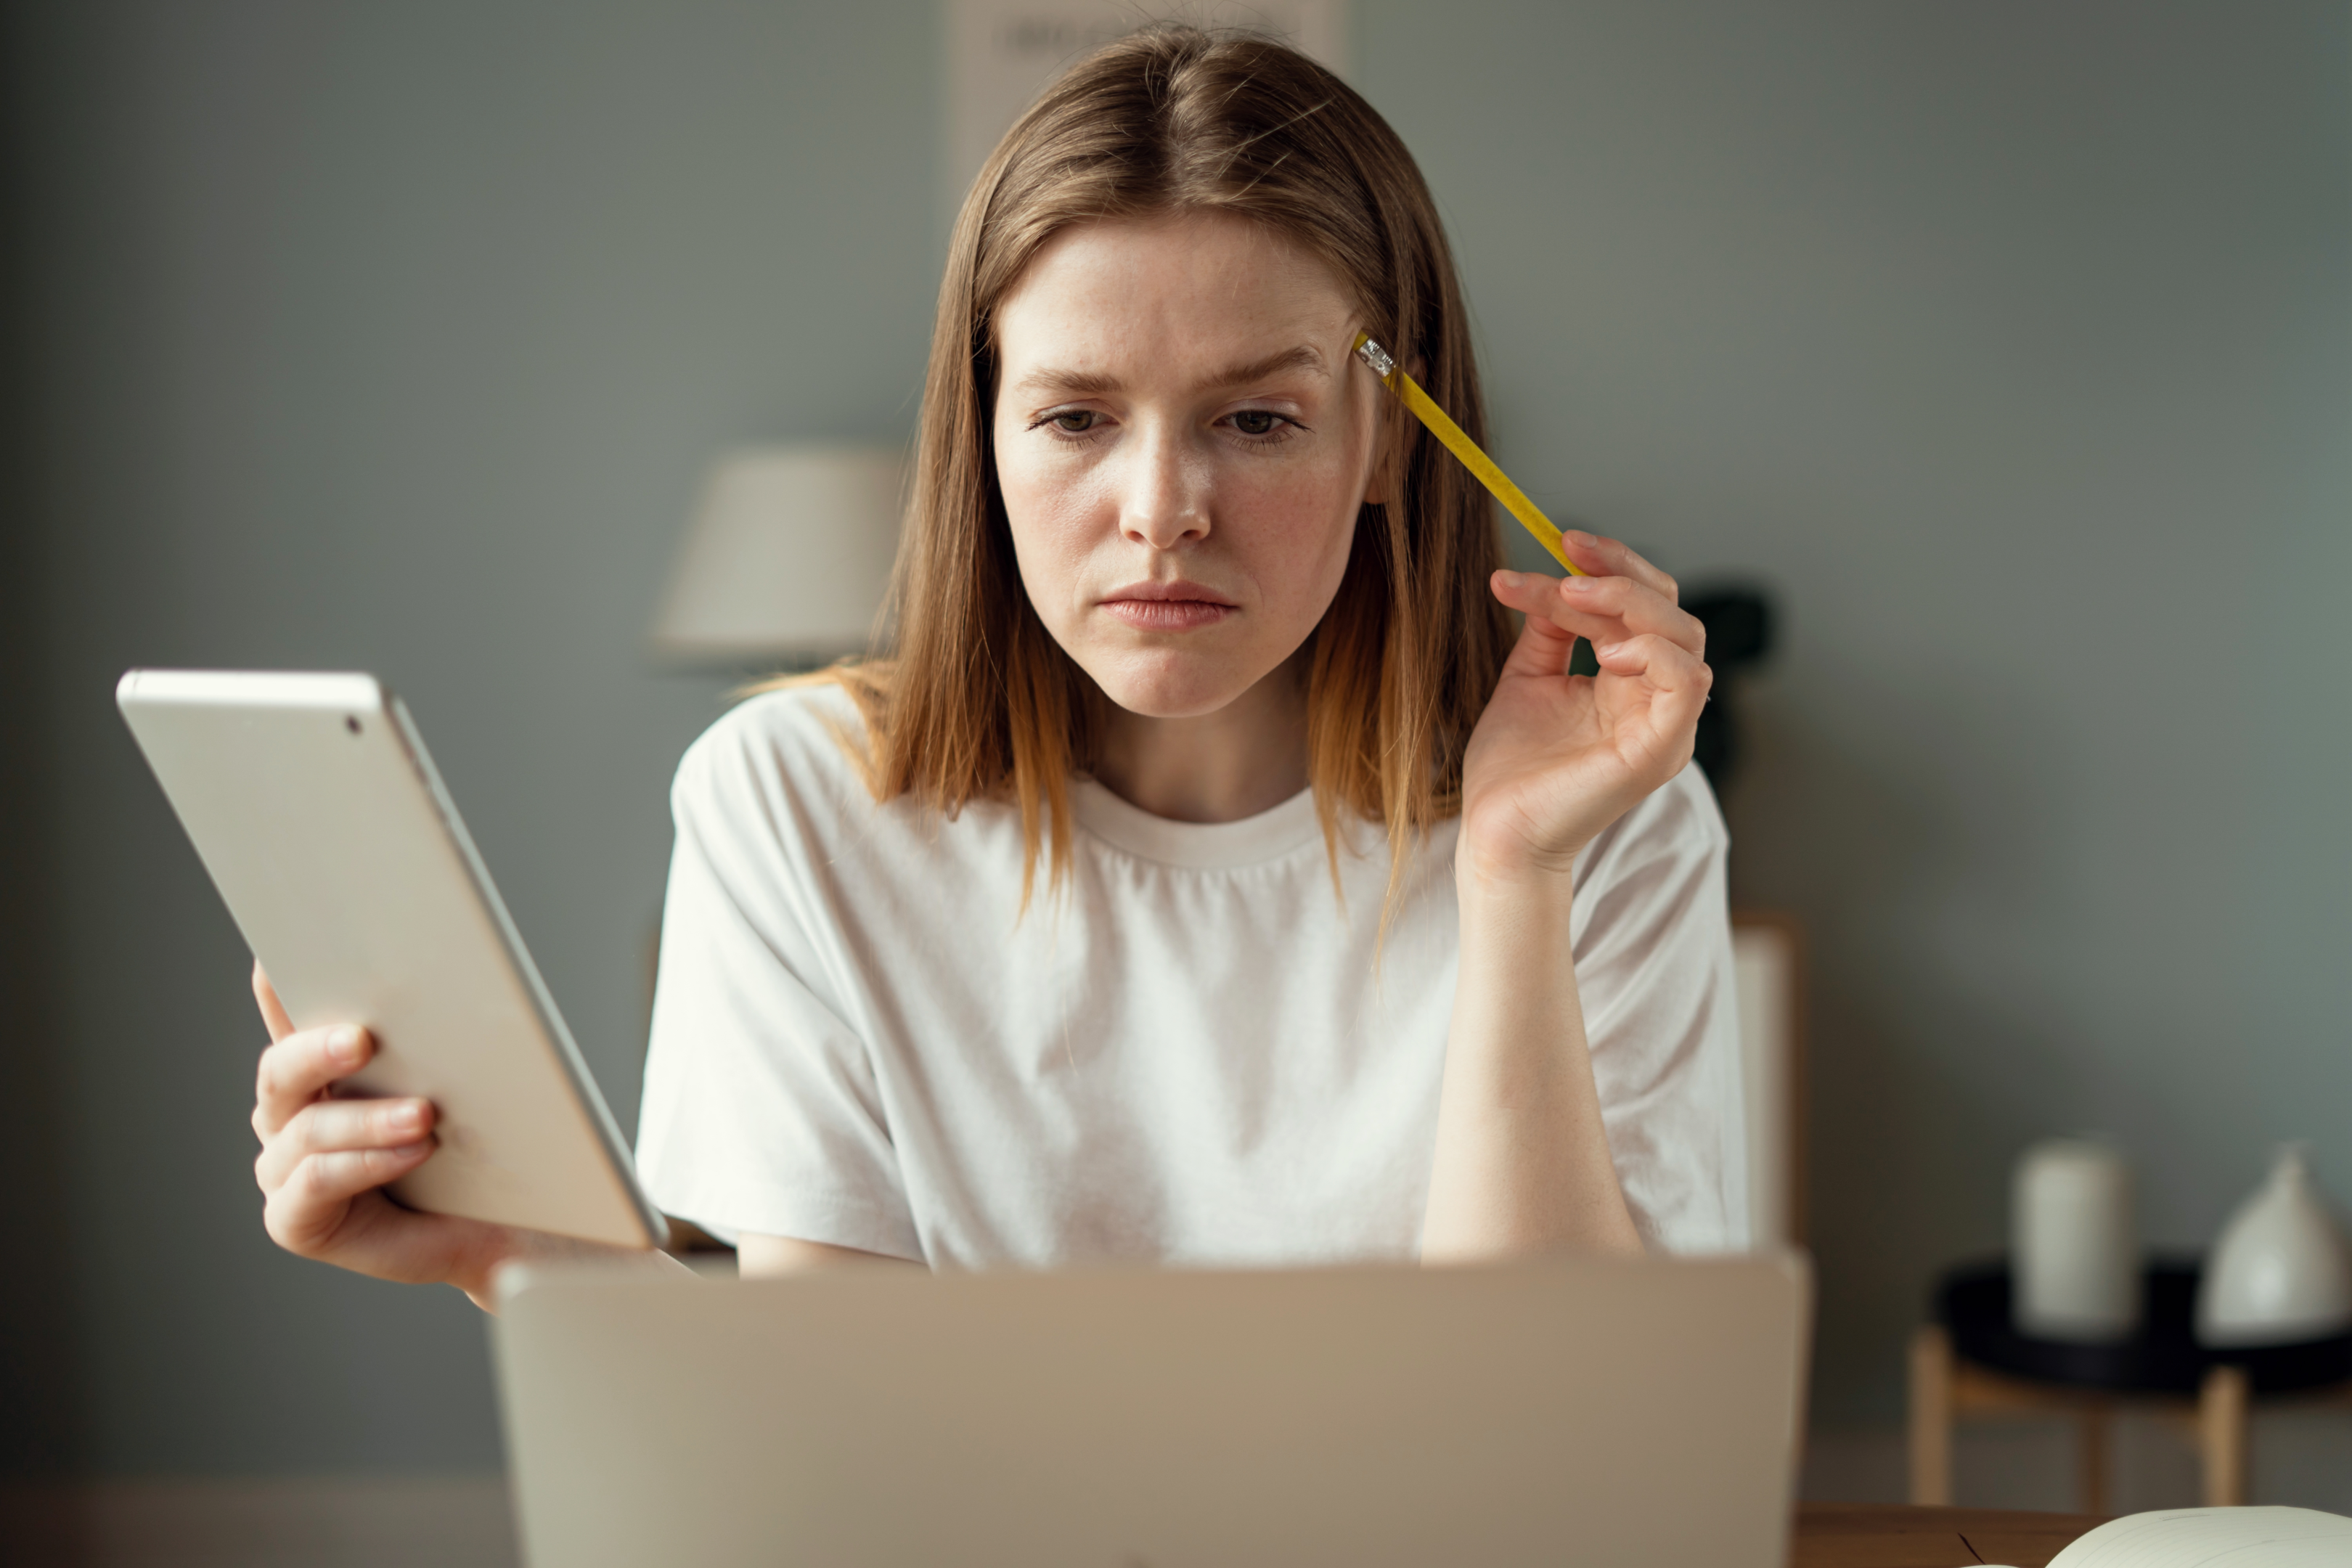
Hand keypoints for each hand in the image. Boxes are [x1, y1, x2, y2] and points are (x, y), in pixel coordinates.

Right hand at [249, 963, 540, 1306]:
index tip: (277, 955)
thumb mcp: (459, 1087)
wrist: (496, 1227)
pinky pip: (317, 1182)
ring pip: (308, 1129)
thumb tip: (459, 980)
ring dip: (367, 1119)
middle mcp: (288, 1115)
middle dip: (318, 1049)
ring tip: (423, 1115)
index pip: (289, 1018)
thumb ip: (436, 1045)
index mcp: (317, 1070)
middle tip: (363, 1037)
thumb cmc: (472, 1152)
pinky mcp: (293, 1218)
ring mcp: (283, 1168)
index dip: (277, 988)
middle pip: (281, 1070)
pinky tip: (414, 1151)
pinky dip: (367, 1163)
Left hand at [1461, 531, 1710, 885]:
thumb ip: (1551, 629)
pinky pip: (1688, 684)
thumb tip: (1556, 576)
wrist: (1493, 831)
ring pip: (1685, 636)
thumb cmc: (1512, 768)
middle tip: (1566, 556)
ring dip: (1629, 602)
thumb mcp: (1529, 678)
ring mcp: (1665, 726)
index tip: (1563, 540)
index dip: (1611, 565)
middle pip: (1671, 610)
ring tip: (1571, 597)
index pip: (1645, 605)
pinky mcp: (1661, 750)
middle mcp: (1657, 701)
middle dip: (1621, 572)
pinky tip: (1603, 651)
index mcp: (1631, 683)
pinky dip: (1651, 652)